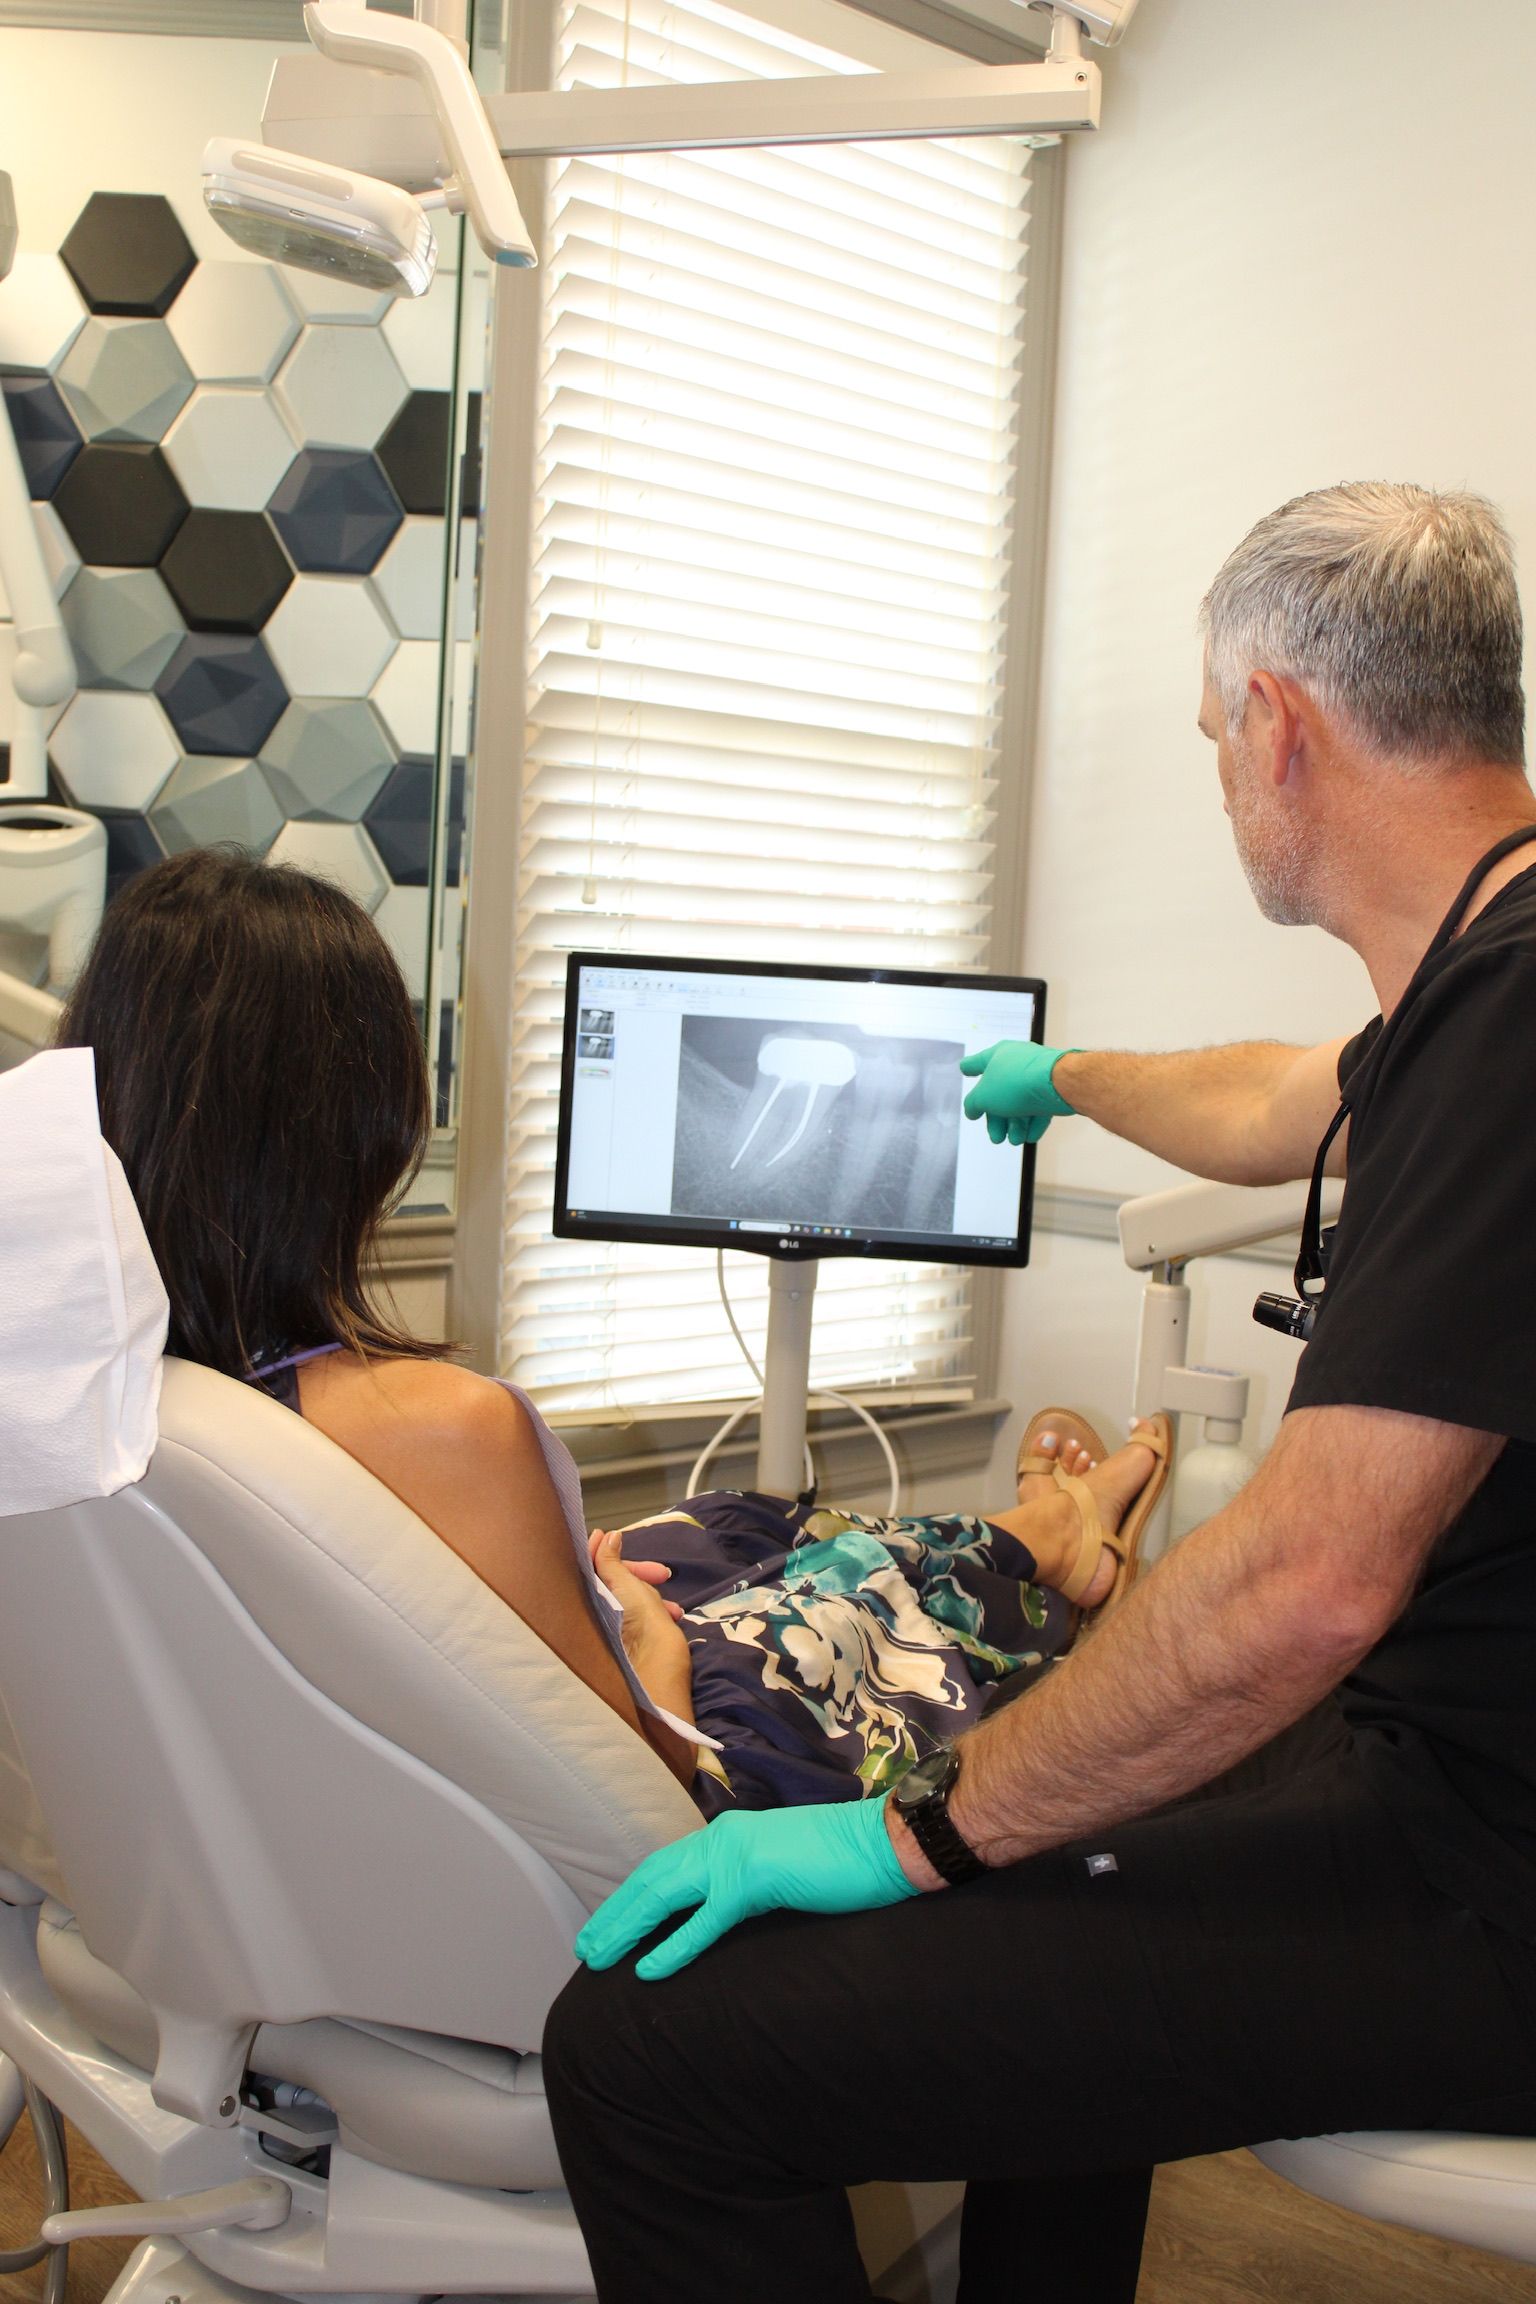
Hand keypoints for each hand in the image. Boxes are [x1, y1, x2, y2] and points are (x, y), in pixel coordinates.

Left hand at [575, 1799, 920, 1980]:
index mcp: (731, 1836)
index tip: (612, 1922)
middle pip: (653, 1878)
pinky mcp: (755, 1881)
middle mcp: (723, 1839)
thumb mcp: (784, 1867)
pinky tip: (649, 1969)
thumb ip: (751, 1881)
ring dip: (627, 1926)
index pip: (669, 1866)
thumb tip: (732, 1908)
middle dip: (616, 1912)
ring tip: (599, 1957)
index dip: (637, 1895)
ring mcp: (737, 1857)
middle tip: (587, 1947)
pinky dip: (673, 1945)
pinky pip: (704, 1920)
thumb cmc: (846, 1859)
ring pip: (664, 1894)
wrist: (888, 1840)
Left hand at [590, 1529, 690, 1686]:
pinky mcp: (627, 1637)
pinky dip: (656, 1610)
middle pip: (615, 1579)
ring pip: (632, 1597)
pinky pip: (640, 1613)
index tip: (612, 1535)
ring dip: (653, 1594)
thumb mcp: (626, 1586)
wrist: (657, 1672)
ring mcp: (611, 1625)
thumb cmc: (641, 1628)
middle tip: (664, 1574)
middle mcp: (595, 1611)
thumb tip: (606, 1537)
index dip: (601, 1547)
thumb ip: (611, 1562)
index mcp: (591, 1597)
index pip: (590, 1564)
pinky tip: (672, 1616)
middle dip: (641, 1574)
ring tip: (673, 1607)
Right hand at [959, 1041, 1076, 1144]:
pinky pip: (1040, 1108)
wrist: (1057, 1084)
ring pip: (1021, 1104)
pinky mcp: (1052, 1089)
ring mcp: (1036, 1076)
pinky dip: (1033, 1123)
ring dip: (1016, 1125)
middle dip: (997, 1119)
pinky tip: (1029, 1137)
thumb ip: (973, 1104)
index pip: (978, 1062)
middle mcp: (1017, 1063)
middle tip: (996, 1137)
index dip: (970, 1067)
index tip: (965, 1069)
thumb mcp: (983, 1097)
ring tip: (1015, 1140)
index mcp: (998, 1056)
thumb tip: (972, 1110)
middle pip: (1001, 1094)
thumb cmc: (1017, 1082)